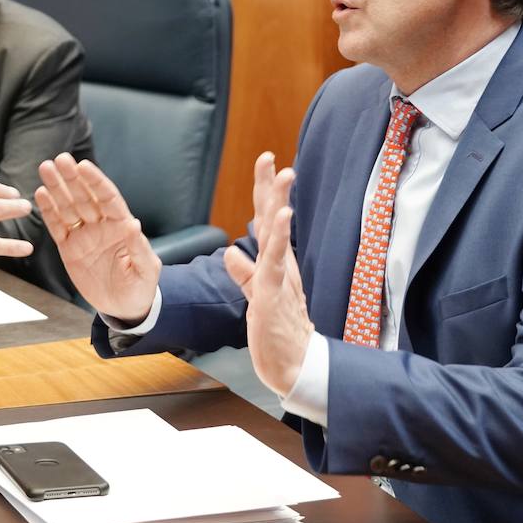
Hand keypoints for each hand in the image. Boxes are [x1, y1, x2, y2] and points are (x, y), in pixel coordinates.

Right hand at [35, 153, 159, 322]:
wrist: (124, 307)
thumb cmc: (140, 286)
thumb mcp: (146, 268)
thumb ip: (138, 247)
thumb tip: (133, 224)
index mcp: (120, 226)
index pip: (108, 198)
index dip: (96, 181)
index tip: (83, 165)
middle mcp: (100, 226)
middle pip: (84, 197)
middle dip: (72, 178)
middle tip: (59, 159)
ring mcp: (83, 236)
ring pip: (68, 207)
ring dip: (56, 188)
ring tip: (45, 168)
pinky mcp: (69, 249)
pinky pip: (57, 227)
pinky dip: (48, 211)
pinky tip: (40, 194)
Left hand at [224, 160, 312, 395]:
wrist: (291, 365)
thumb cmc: (276, 330)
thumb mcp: (256, 296)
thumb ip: (243, 274)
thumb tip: (230, 252)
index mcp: (274, 262)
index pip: (266, 219)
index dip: (265, 190)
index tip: (266, 161)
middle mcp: (279, 263)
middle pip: (274, 218)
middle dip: (273, 186)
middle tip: (272, 157)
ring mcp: (279, 277)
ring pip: (278, 233)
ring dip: (280, 203)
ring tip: (285, 174)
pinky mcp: (274, 293)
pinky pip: (275, 262)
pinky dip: (277, 238)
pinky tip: (283, 218)